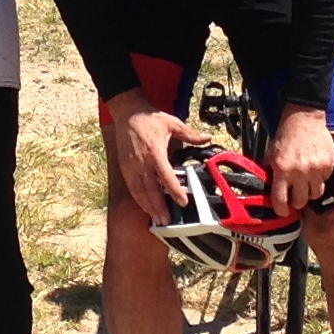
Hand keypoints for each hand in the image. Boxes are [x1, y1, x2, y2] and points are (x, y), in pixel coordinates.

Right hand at [106, 102, 192, 222]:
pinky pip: (132, 187)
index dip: (174, 190)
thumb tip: (208, 137)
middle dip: (159, 206)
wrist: (128, 113)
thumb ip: (190, 134)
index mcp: (155, 151)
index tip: (182, 201)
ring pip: (140, 191)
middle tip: (167, 220)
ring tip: (157, 219)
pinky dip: (139, 199)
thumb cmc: (150, 119)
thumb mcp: (173, 123)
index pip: (165, 175)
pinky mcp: (125, 167)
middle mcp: (142, 161)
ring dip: (148, 206)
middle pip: (151, 189)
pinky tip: (146, 207)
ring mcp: (131, 166)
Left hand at [264, 110, 333, 217]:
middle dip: (297, 202)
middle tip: (295, 197)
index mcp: (282, 169)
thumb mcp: (271, 153)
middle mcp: (299, 171)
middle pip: (300, 202)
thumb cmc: (286, 135)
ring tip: (306, 183)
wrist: (303, 118)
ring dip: (310, 192)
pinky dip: (320, 179)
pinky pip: (325, 181)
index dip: (281, 210)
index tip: (282, 211)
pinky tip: (315, 170)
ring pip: (315, 194)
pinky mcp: (328, 164)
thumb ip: (271, 172)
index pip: (281, 200)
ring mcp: (316, 169)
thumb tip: (269, 189)